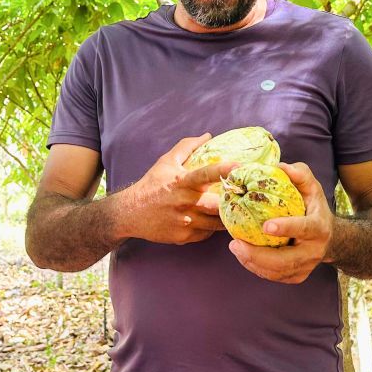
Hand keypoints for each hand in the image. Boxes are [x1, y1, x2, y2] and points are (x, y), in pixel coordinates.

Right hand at [115, 135, 232, 245]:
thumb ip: (187, 147)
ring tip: (230, 212)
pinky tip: (209, 221)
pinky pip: (206, 234)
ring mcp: (185, 221)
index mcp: (183, 182)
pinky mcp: (183, 236)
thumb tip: (208, 136)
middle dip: (231, 203)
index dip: (224, 170)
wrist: (130, 212)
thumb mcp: (166, 162)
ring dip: (224, 218)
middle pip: (218, 205)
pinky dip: (210, 228)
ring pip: (216, 223)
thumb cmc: (152, 185)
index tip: (240, 167)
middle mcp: (185, 202)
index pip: (206, 174)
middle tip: (240, 199)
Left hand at [227, 162, 332, 283]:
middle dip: (259, 255)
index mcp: (319, 228)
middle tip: (236, 244)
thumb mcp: (311, 187)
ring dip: (253, 262)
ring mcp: (306, 266)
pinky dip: (256, 268)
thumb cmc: (314, 207)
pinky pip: (274, 276)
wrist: (330, 238)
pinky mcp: (297, 276)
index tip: (266, 226)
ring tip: (235, 248)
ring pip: (278, 272)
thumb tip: (279, 166)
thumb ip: (299, 174)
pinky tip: (243, 255)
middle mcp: (314, 251)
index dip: (287, 228)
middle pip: (287, 260)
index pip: (304, 229)